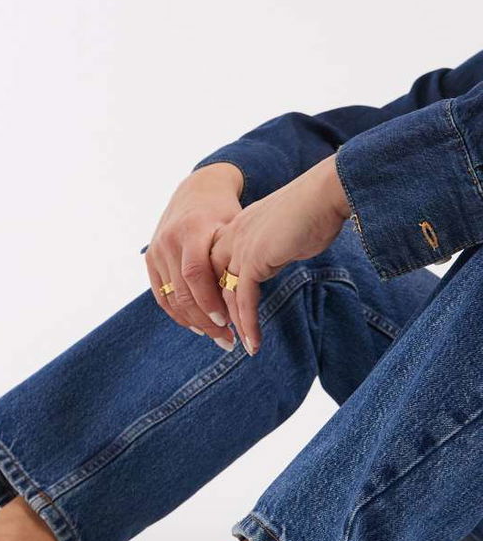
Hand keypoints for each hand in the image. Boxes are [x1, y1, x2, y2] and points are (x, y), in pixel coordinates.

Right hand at [146, 162, 243, 347]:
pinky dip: (179, 315)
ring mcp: (156, 251)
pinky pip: (162, 297)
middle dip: (206, 320)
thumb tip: (245, 299)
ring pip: (172, 300)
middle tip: (227, 339)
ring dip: (194, 323)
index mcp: (192, 229)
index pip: (195, 273)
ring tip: (216, 336)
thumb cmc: (224, 213)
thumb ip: (235, 258)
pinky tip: (198, 326)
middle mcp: (169, 240)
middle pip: (183, 292)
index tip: (227, 320)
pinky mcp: (150, 260)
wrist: (196, 191)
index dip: (209, 301)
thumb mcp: (234, 227)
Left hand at [210, 154, 350, 354]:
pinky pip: (244, 301)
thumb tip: (274, 262)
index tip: (224, 318)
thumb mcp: (282, 233)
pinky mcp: (253, 260)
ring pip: (226, 296)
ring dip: (234, 326)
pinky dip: (248, 324)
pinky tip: (253, 343)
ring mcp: (239, 247)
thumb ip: (269, 249)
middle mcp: (231, 236)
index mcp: (236, 227)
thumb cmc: (316, 210)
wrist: (327, 193)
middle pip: (212, 284)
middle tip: (225, 338)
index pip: (215, 268)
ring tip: (242, 346)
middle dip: (218, 314)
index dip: (217, 295)